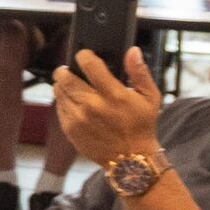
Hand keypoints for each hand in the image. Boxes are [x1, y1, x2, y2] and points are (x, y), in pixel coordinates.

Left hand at [50, 44, 161, 167]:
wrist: (130, 158)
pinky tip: (71, 101)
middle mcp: (93, 105)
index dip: (83, 56)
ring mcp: (79, 118)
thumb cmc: (141, 125)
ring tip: (68, 84)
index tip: (83, 55)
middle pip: (66, 78)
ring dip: (61, 85)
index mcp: (114, 95)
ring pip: (59, 92)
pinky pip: (59, 108)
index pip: (90, 65)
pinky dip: (62, 101)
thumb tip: (132, 50)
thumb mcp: (150, 97)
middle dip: (64, 70)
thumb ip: (139, 72)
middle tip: (66, 69)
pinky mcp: (70, 129)